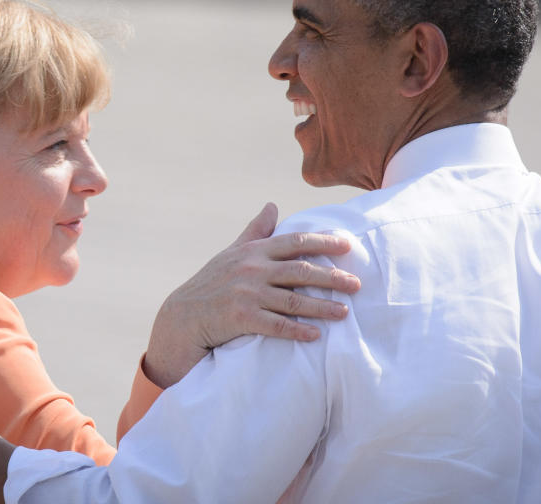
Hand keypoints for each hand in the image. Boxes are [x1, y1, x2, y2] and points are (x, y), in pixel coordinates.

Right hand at [144, 202, 359, 387]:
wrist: (182, 318)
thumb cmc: (211, 283)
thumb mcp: (232, 253)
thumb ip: (256, 231)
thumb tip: (272, 205)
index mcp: (253, 252)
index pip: (294, 242)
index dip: (323, 242)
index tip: (347, 245)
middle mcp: (252, 270)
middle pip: (300, 270)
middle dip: (332, 277)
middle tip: (357, 284)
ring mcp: (246, 294)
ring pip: (292, 299)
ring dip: (321, 306)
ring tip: (345, 312)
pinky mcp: (241, 318)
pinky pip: (275, 325)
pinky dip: (297, 330)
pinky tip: (316, 335)